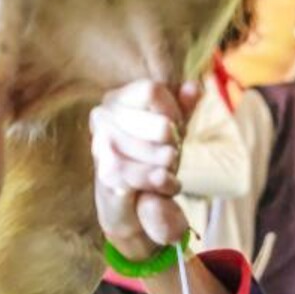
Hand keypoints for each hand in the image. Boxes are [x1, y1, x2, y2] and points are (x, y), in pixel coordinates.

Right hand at [90, 80, 200, 259]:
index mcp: (115, 99)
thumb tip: (192, 87)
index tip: (174, 127)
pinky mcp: (107, 174)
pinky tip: (161, 185)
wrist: (133, 206)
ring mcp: (101, 145)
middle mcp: (101, 117)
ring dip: (171, 167)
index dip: (173, 112)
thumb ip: (184, 105)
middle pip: (163, 127)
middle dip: (175, 144)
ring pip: (161, 153)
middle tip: (167, 156)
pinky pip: (152, 176)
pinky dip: (165, 184)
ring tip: (162, 172)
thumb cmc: (151, 159)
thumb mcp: (172, 128)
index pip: (153, 91)